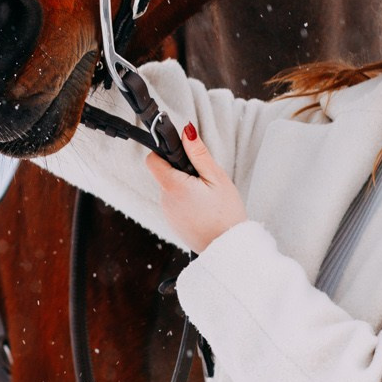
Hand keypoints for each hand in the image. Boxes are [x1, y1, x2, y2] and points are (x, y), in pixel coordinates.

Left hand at [146, 123, 248, 253]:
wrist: (229, 249)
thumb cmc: (226, 215)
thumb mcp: (216, 178)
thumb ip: (198, 154)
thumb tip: (186, 131)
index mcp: (173, 186)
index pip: (153, 160)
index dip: (163, 152)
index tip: (180, 153)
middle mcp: (165, 200)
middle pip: (164, 174)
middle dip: (181, 171)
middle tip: (205, 180)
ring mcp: (167, 213)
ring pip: (171, 189)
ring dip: (185, 187)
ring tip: (207, 197)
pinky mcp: (173, 223)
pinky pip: (175, 204)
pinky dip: (187, 201)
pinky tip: (204, 209)